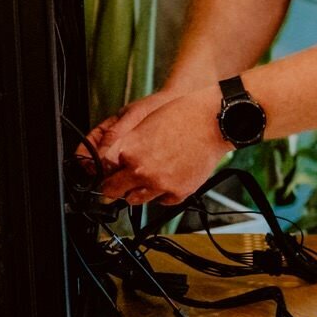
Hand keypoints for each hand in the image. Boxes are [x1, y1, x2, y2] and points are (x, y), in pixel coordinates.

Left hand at [94, 85, 229, 206]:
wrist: (214, 122)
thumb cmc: (182, 116)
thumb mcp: (144, 123)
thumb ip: (125, 144)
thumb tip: (113, 161)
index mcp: (128, 151)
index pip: (103, 171)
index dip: (104, 171)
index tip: (107, 174)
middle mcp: (140, 170)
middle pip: (114, 190)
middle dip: (114, 186)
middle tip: (118, 183)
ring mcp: (159, 184)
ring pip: (135, 199)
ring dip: (137, 190)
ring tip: (148, 177)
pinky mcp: (178, 192)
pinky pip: (161, 201)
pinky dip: (162, 192)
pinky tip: (169, 177)